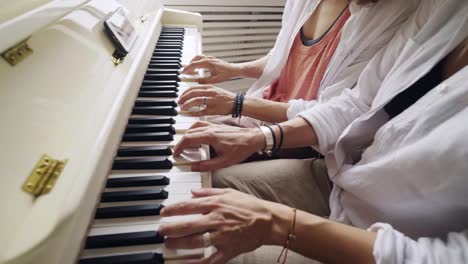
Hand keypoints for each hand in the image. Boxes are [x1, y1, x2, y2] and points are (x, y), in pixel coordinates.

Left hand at [159, 188, 289, 263]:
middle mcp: (217, 220)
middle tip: (161, 230)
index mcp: (216, 204)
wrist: (268, 221)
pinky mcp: (228, 250)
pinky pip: (210, 260)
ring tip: (169, 244)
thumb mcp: (229, 193)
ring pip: (196, 242)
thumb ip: (209, 192)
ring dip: (179, 243)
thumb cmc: (250, 206)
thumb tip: (193, 191)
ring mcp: (222, 236)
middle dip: (171, 228)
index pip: (189, 206)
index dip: (173, 209)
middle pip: (188, 225)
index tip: (163, 212)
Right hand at [174, 121, 263, 170]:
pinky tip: (197, 138)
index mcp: (210, 136)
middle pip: (189, 132)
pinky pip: (201, 125)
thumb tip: (194, 167)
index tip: (176, 154)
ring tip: (186, 145)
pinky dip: (194, 131)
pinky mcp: (217, 125)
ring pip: (194, 127)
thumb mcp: (224, 161)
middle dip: (181, 142)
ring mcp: (213, 125)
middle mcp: (210, 128)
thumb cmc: (241, 148)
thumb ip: (207, 165)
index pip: (188, 139)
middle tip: (179, 152)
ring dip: (187, 135)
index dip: (179, 147)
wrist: (253, 138)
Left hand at [178, 85, 235, 116]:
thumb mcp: (214, 90)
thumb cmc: (225, 97)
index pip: (193, 87)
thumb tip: (193, 93)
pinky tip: (188, 114)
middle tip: (179, 102)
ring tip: (182, 108)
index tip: (181, 96)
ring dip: (187, 105)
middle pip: (192, 93)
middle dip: (183, 98)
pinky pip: (201, 111)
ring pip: (195, 101)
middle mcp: (210, 92)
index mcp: (210, 87)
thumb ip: (204, 90)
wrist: (237, 103)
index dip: (185, 92)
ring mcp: (212, 101)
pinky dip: (193, 113)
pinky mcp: (213, 109)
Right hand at [181, 55, 241, 83]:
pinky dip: (197, 62)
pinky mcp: (211, 59)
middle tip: (183, 71)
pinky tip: (196, 68)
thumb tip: (196, 82)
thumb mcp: (214, 80)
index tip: (182, 72)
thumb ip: (204, 81)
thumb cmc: (226, 74)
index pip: (194, 64)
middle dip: (188, 66)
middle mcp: (208, 58)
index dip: (187, 69)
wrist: (234, 69)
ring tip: (188, 69)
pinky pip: (201, 59)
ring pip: (197, 58)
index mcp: (207, 62)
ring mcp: (210, 58)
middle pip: (194, 60)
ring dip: (192, 63)